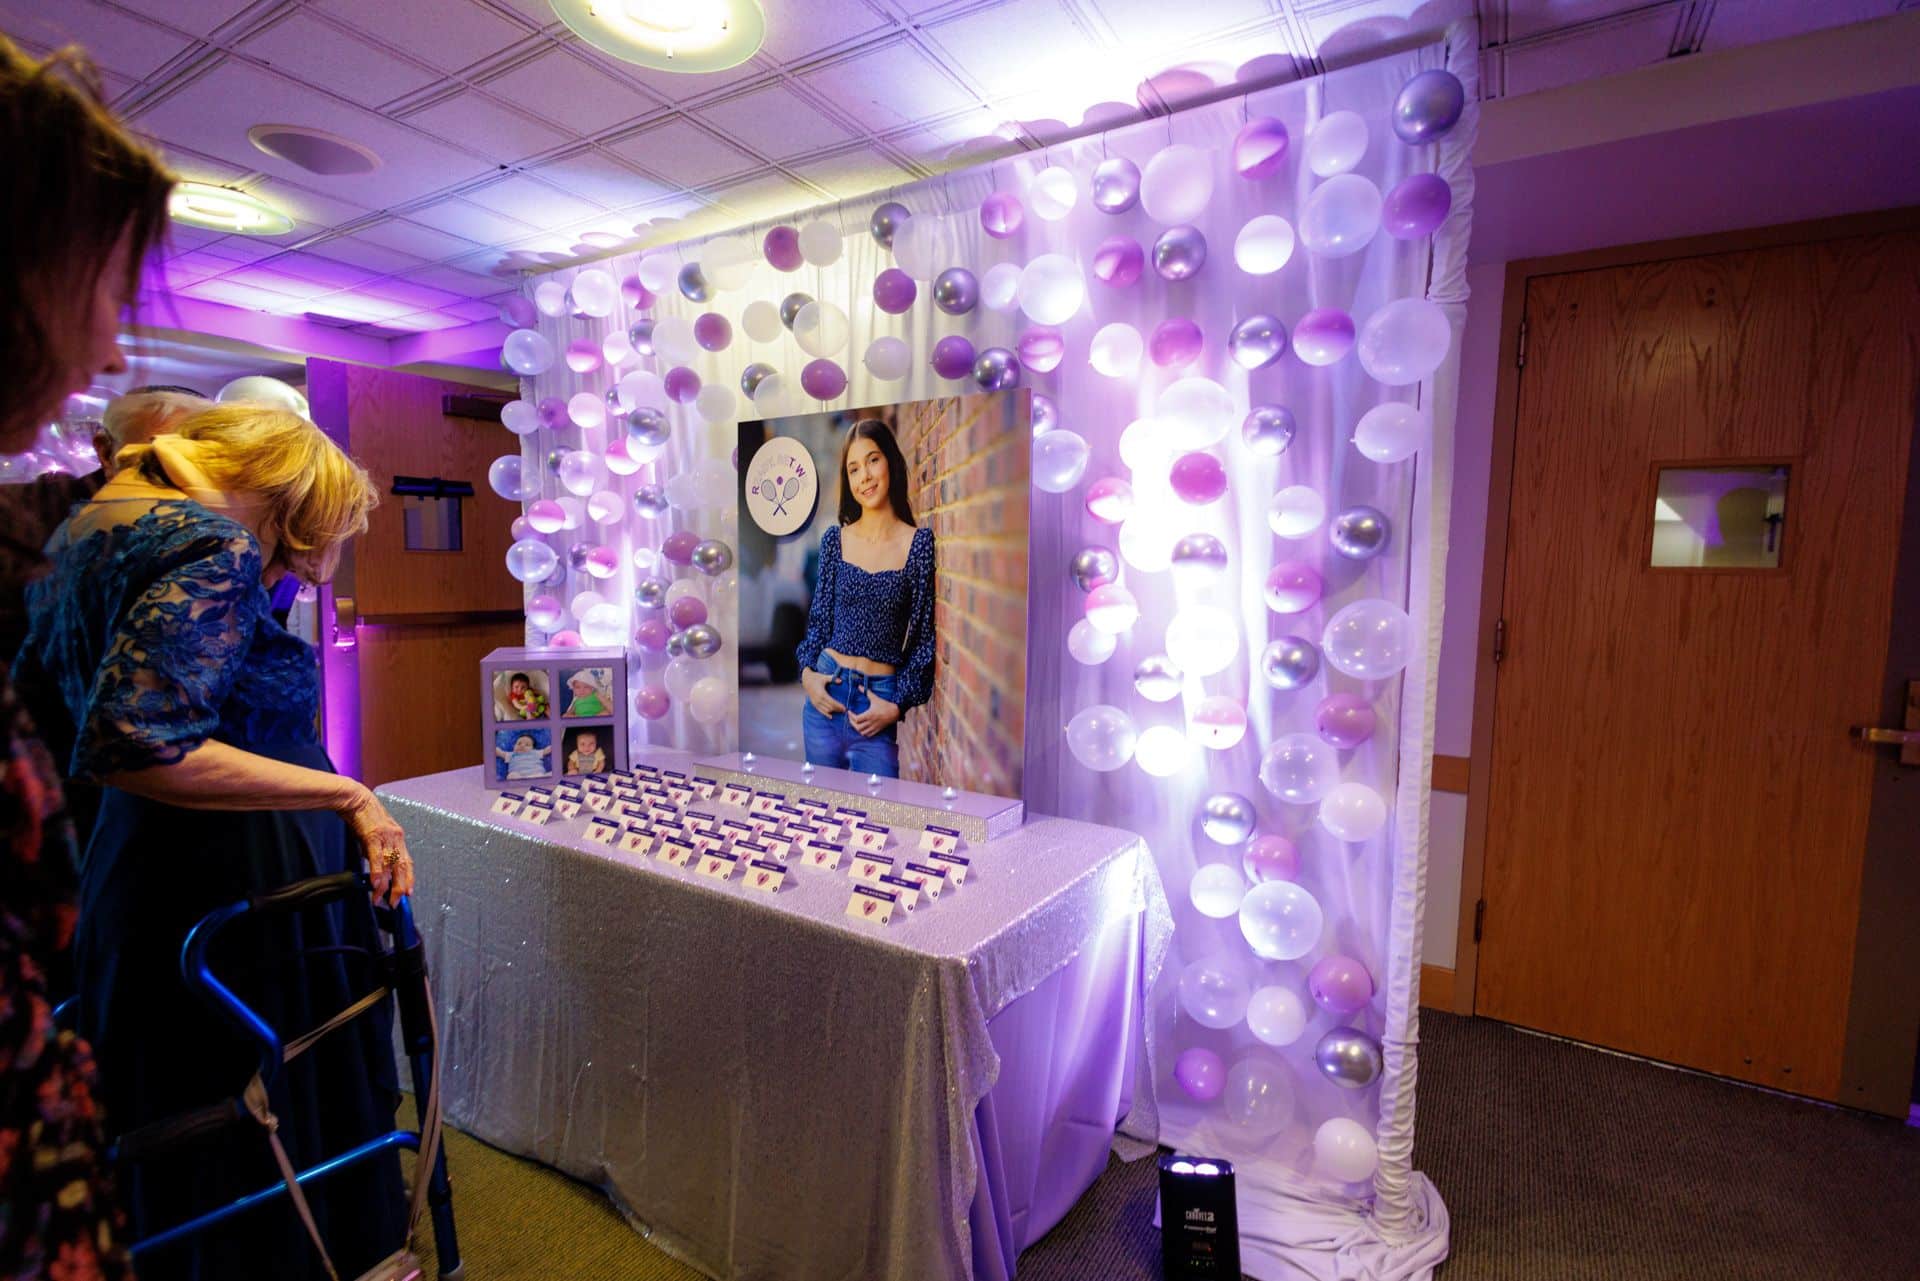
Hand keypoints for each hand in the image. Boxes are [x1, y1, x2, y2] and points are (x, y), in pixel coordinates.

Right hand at [340, 784, 414, 904]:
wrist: (354, 798)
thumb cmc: (363, 816)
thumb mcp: (373, 835)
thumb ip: (376, 850)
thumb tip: (375, 866)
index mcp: (397, 837)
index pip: (407, 862)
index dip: (408, 879)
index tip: (408, 893)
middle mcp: (396, 837)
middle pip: (402, 867)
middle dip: (400, 887)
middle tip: (395, 903)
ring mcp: (386, 836)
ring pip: (391, 865)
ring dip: (386, 885)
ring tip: (380, 899)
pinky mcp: (373, 835)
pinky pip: (378, 857)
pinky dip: (378, 872)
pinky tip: (376, 884)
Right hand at [801, 669, 845, 716]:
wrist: (806, 680)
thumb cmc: (816, 678)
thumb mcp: (824, 677)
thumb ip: (832, 679)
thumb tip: (840, 681)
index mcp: (821, 694)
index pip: (832, 702)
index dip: (838, 706)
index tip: (844, 708)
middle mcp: (818, 700)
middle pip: (830, 708)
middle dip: (837, 709)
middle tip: (844, 710)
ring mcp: (815, 703)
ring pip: (826, 710)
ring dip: (833, 712)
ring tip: (839, 712)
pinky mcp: (814, 704)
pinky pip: (821, 711)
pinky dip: (826, 714)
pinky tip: (831, 716)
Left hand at [850, 694, 899, 737]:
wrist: (895, 712)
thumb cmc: (885, 705)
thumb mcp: (875, 698)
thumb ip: (867, 692)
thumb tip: (859, 686)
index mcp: (870, 715)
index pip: (856, 719)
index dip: (851, 716)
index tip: (849, 712)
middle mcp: (871, 722)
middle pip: (858, 727)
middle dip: (852, 723)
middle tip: (850, 718)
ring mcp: (874, 727)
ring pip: (862, 732)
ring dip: (857, 729)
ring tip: (855, 723)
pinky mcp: (877, 730)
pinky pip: (868, 734)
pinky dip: (864, 733)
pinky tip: (862, 728)